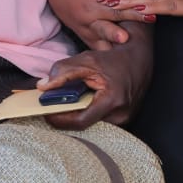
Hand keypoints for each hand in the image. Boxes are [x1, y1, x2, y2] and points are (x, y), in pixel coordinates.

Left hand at [36, 36, 151, 129]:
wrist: (139, 58)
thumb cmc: (114, 58)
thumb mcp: (87, 60)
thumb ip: (63, 72)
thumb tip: (42, 86)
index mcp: (112, 101)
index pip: (80, 121)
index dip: (60, 119)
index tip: (45, 112)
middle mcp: (120, 115)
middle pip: (85, 125)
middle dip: (66, 117)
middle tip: (51, 107)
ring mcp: (124, 120)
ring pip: (92, 125)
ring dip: (77, 115)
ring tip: (65, 104)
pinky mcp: (124, 119)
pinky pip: (100, 122)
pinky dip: (87, 114)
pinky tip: (81, 104)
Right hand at [48, 0, 148, 49]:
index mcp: (92, 5)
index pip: (115, 9)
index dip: (132, 12)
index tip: (149, 15)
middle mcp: (89, 22)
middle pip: (104, 29)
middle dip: (114, 34)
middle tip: (125, 38)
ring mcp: (89, 35)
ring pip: (101, 46)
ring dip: (112, 49)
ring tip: (121, 51)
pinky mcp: (90, 43)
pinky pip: (100, 53)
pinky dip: (109, 57)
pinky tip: (121, 61)